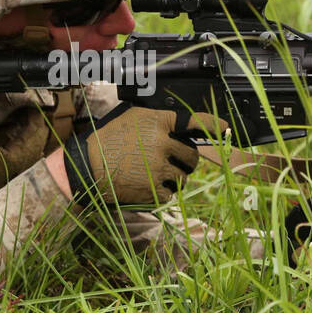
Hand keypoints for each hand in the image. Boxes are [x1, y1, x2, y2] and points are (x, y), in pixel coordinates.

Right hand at [61, 103, 227, 205]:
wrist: (86, 168)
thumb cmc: (106, 140)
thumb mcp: (130, 118)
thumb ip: (157, 121)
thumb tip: (181, 128)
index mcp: (157, 122)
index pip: (194, 121)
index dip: (212, 124)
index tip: (225, 128)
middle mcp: (162, 142)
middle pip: (192, 156)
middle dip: (185, 161)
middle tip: (171, 163)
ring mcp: (160, 167)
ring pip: (183, 178)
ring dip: (174, 179)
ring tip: (154, 176)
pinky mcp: (154, 189)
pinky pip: (171, 194)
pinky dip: (162, 193)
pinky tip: (146, 186)